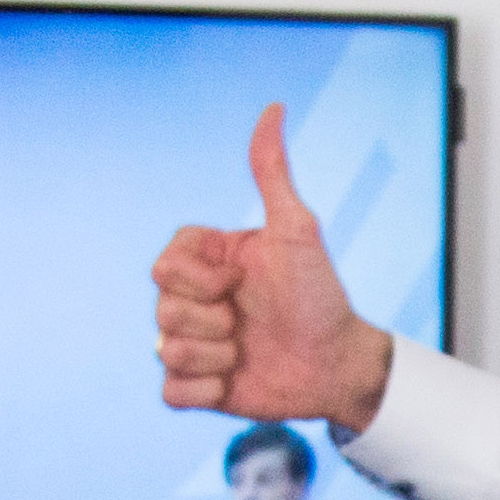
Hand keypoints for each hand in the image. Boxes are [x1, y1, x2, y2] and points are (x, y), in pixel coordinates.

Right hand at [152, 106, 393, 433]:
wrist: (338, 362)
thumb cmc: (321, 294)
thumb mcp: (297, 229)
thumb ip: (272, 173)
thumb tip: (274, 108)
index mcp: (210, 263)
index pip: (165, 262)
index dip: (200, 277)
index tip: (239, 281)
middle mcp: (196, 301)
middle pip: (162, 307)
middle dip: (211, 319)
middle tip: (248, 321)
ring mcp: (194, 345)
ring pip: (165, 349)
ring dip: (215, 356)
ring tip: (247, 352)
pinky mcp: (197, 389)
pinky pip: (170, 392)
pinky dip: (204, 390)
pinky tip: (235, 382)